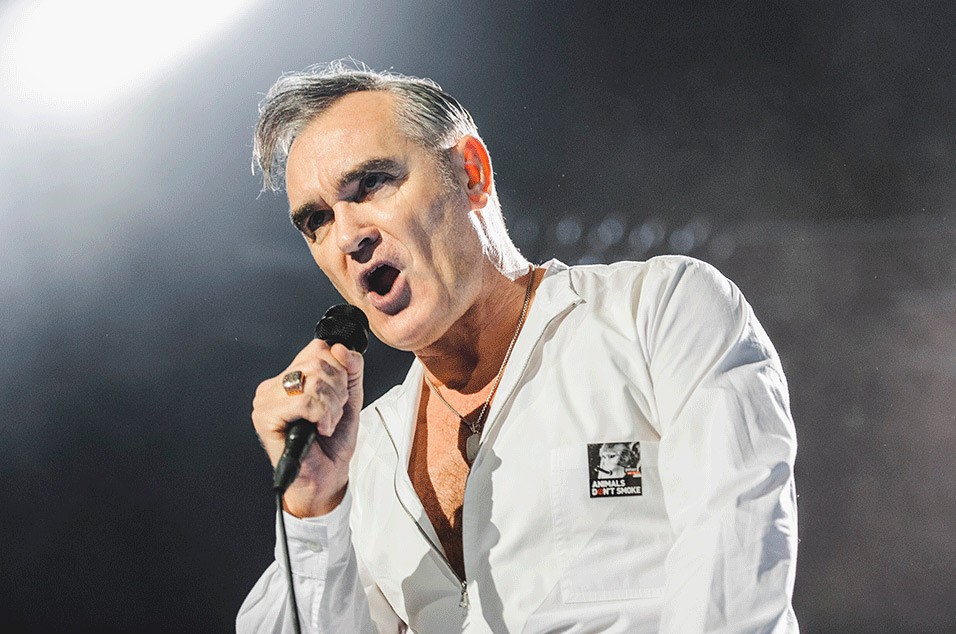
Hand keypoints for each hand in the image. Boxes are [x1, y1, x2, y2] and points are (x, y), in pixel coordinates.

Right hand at [251, 339, 363, 516]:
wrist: (326, 477)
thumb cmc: (332, 442)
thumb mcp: (350, 396)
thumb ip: (351, 368)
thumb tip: (342, 347)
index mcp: (291, 376)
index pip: (318, 348)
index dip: (340, 371)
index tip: (339, 397)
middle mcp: (275, 385)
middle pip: (318, 362)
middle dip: (338, 392)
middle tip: (331, 415)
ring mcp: (266, 400)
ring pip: (313, 382)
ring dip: (331, 408)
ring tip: (325, 424)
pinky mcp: (264, 417)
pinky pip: (304, 401)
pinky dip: (322, 417)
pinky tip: (318, 430)